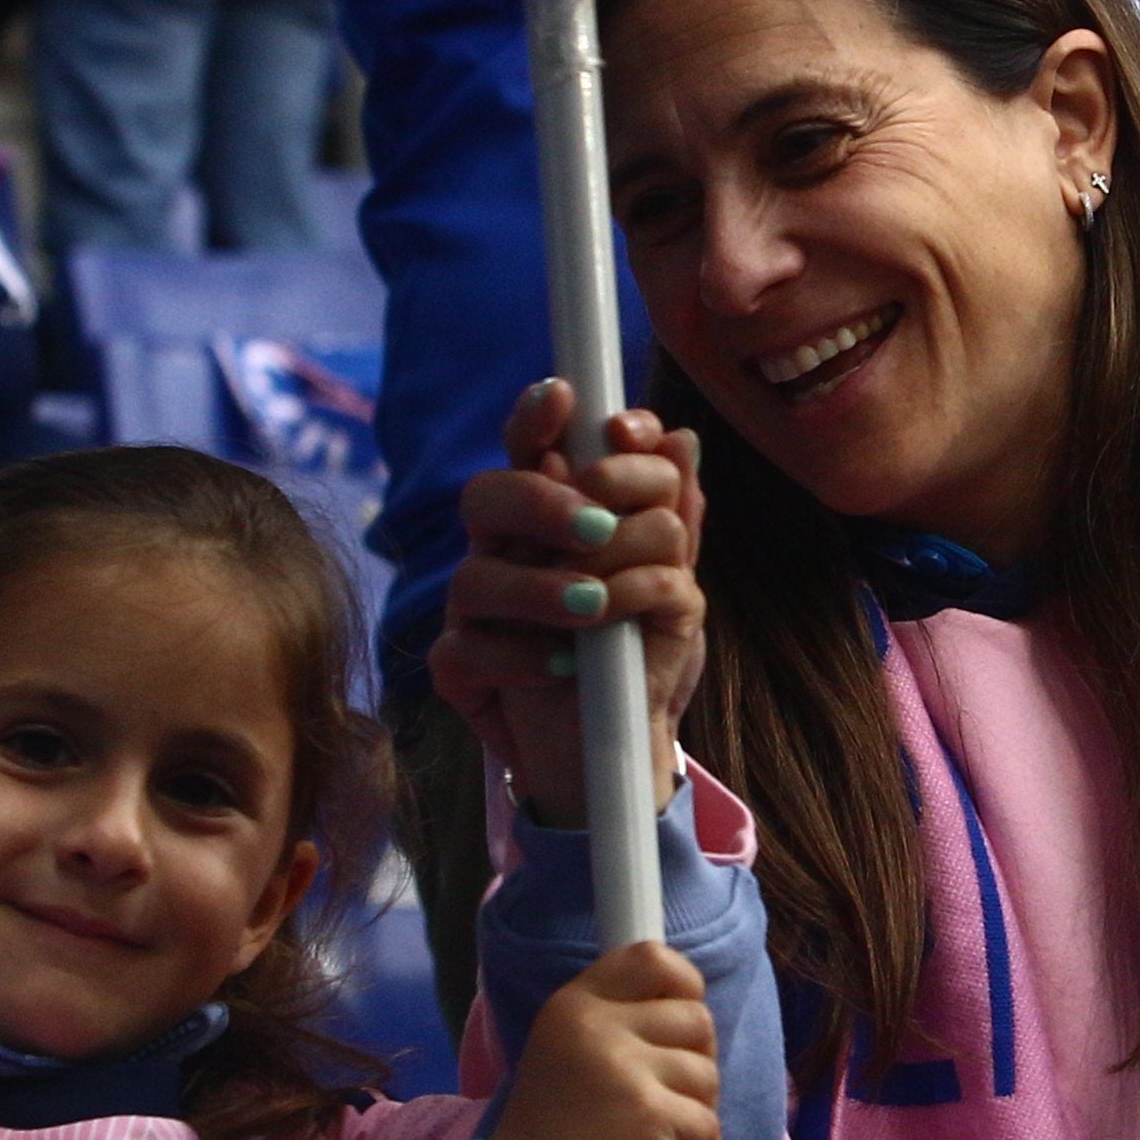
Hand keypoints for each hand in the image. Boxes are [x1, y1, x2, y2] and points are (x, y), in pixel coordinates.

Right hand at [432, 382, 706, 818]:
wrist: (620, 744)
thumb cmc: (637, 652)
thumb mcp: (674, 585)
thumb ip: (673, 517)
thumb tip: (680, 440)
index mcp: (549, 519)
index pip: (531, 449)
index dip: (537, 417)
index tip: (566, 395)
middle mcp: (502, 554)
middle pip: (485, 498)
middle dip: (540, 501)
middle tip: (598, 526)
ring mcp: (473, 613)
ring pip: (474, 577)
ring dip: (541, 587)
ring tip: (596, 607)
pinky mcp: (460, 672)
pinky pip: (468, 651)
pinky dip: (524, 655)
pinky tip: (568, 665)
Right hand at [484, 937, 723, 1139]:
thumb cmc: (552, 1133)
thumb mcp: (565, 1051)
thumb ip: (613, 1022)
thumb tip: (690, 1007)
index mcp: (574, 1005)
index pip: (651, 958)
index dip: (685, 985)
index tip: (682, 1025)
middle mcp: (596, 1026)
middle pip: (696, 1019)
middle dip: (696, 1063)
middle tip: (667, 1097)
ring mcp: (623, 1069)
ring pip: (707, 1074)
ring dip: (696, 1112)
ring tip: (659, 1135)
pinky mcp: (648, 1115)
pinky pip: (708, 1124)